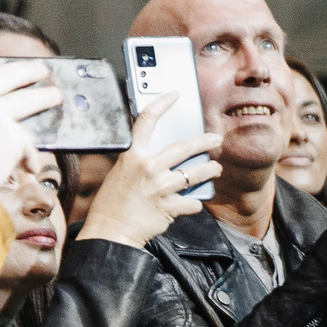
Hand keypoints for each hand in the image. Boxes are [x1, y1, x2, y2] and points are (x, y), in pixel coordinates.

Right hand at [73, 94, 220, 249]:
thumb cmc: (112, 203)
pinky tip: (195, 201)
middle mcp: (149, 168)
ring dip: (209, 170)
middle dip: (205, 141)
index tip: (175, 95)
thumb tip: (161, 154)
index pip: (147, 120)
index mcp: (133, 156)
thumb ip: (139, 160)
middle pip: (185, 147)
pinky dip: (195, 202)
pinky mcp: (169, 207)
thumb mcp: (121, 172)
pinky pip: (192, 202)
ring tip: (215, 169)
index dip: (162, 102)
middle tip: (216, 138)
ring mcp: (161, 188)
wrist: (110, 232)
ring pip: (195, 174)